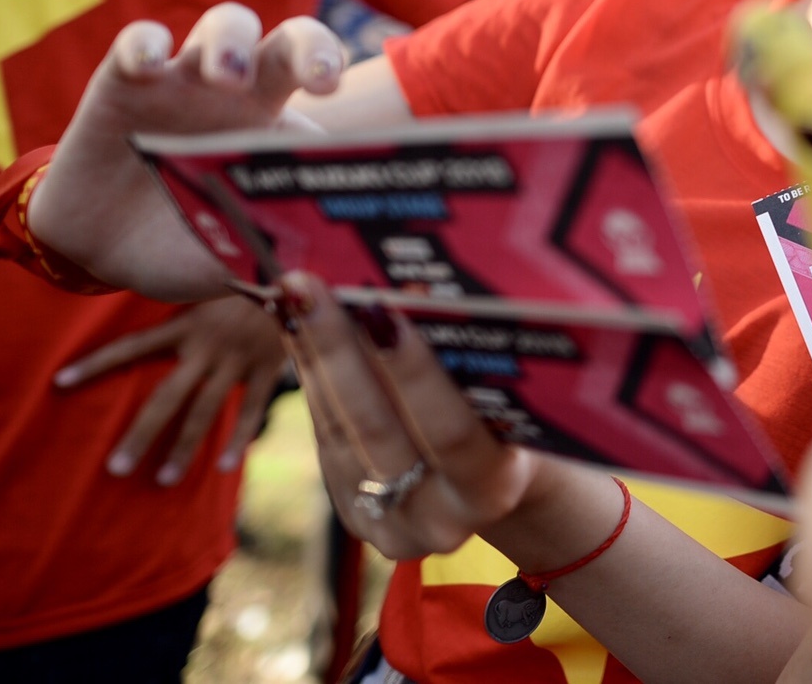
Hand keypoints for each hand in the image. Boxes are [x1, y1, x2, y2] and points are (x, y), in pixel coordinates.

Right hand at [27, 4, 345, 299]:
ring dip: (232, 42)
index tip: (372, 125)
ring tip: (227, 78)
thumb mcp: (234, 260)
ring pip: (225, 25)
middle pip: (291, 42)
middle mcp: (244, 94)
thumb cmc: (185, 248)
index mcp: (281, 130)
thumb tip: (322, 283)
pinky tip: (148, 65)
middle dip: (313, 48)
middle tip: (320, 79)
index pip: (331, 97)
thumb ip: (273, 262)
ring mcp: (186, 81)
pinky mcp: (125, 81)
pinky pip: (140, 42)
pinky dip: (146, 44)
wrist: (101, 252)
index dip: (358, 107)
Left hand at [54, 295, 289, 483]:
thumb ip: (178, 319)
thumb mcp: (204, 295)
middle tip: (116, 468)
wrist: (297, 283)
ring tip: (163, 480)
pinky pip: (251, 408)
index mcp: (185, 324)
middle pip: (167, 396)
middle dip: (141, 433)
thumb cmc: (241, 294)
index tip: (60, 382)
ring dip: (184, 448)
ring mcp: (237, 359)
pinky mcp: (266, 368)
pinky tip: (222, 466)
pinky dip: (238, 438)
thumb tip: (137, 336)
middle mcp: (206, 345)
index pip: (133, 345)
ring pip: (205, 410)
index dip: (97, 362)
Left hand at [278, 272, 542, 557]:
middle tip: (307, 288)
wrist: (500, 489)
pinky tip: (299, 332)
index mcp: (494, 488)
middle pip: (377, 428)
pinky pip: (327, 440)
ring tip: (293, 296)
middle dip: (338, 350)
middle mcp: (440, 518)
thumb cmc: (519, 420)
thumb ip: (473, 358)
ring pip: (340, 431)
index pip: (450, 430)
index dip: (414, 372)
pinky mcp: (357, 517)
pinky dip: (314, 381)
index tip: (381, 309)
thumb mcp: (515, 395)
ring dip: (313, 357)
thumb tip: (414, 287)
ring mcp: (393, 524)